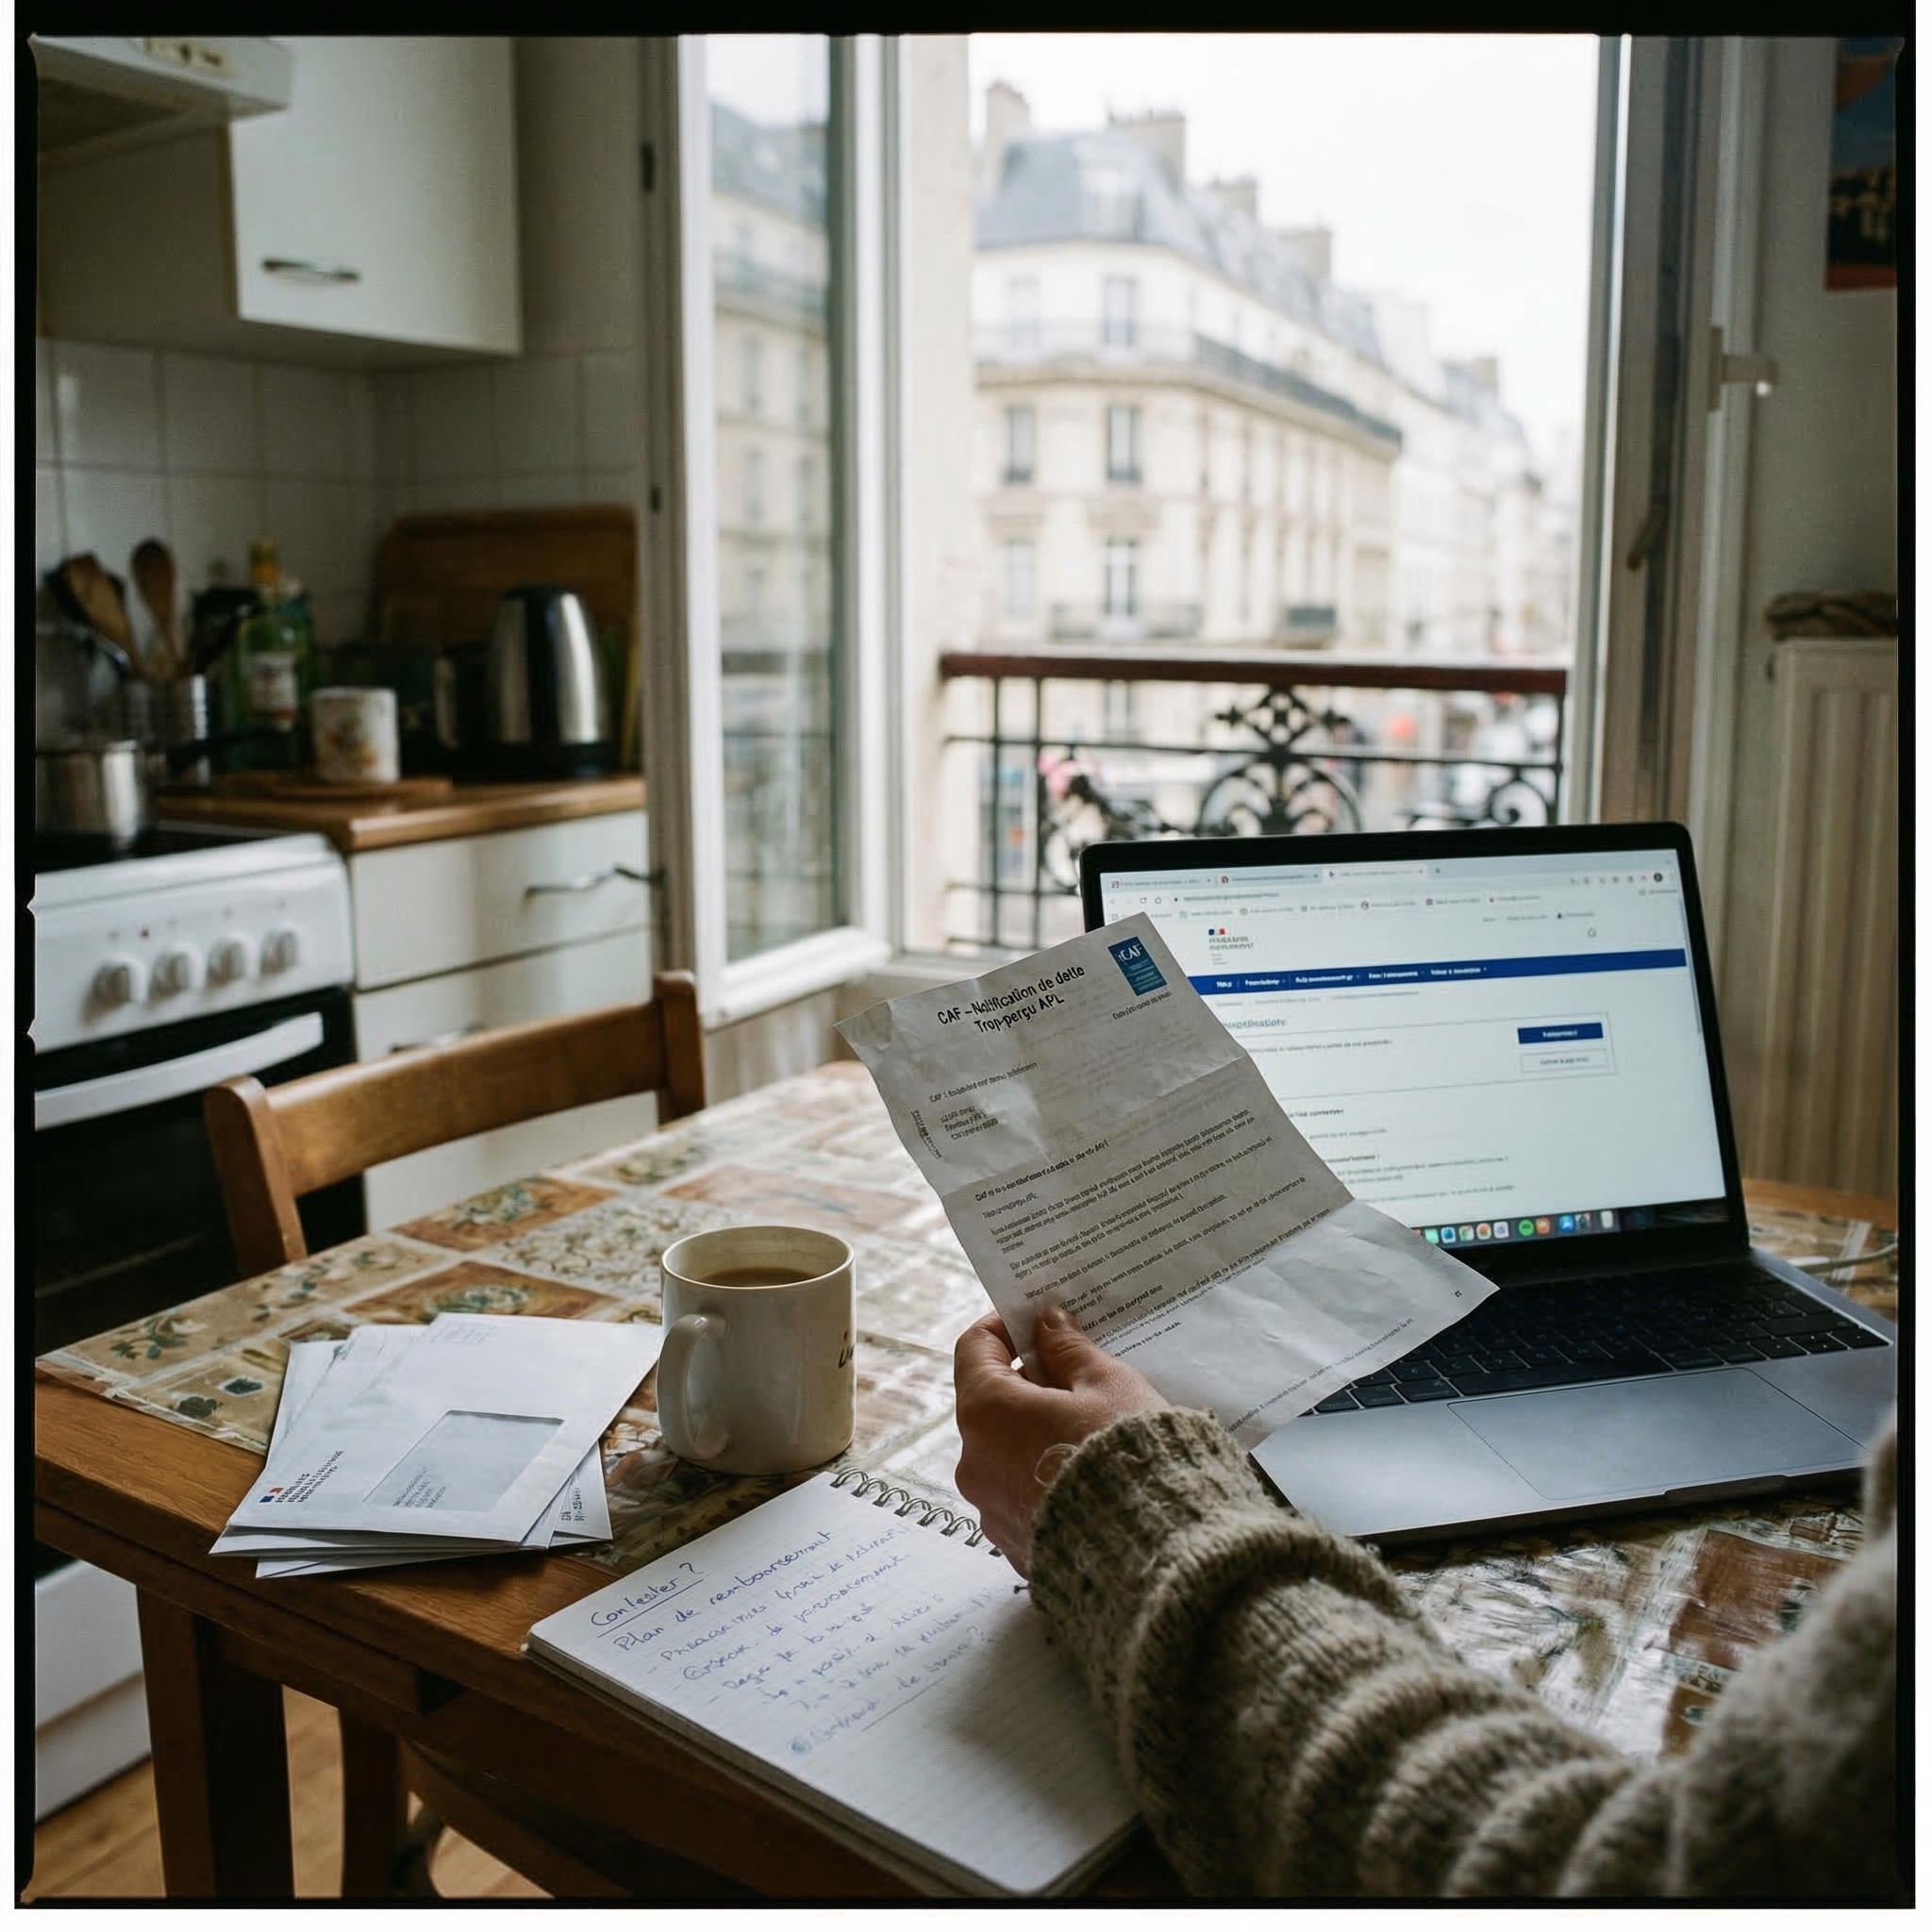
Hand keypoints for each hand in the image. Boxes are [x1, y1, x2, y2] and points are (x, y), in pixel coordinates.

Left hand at [954, 1307, 1168, 1576]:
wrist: (1156, 1555)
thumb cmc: (1129, 1455)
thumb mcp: (1107, 1385)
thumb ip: (1070, 1351)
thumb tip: (1047, 1326)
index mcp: (986, 1411)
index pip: (974, 1348)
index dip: (1005, 1328)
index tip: (1038, 1322)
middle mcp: (974, 1462)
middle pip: (991, 1403)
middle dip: (1032, 1383)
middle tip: (1081, 1374)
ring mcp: (991, 1510)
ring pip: (1007, 1451)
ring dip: (1040, 1433)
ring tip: (1096, 1429)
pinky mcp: (1015, 1546)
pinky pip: (1023, 1496)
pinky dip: (1047, 1477)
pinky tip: (1094, 1476)